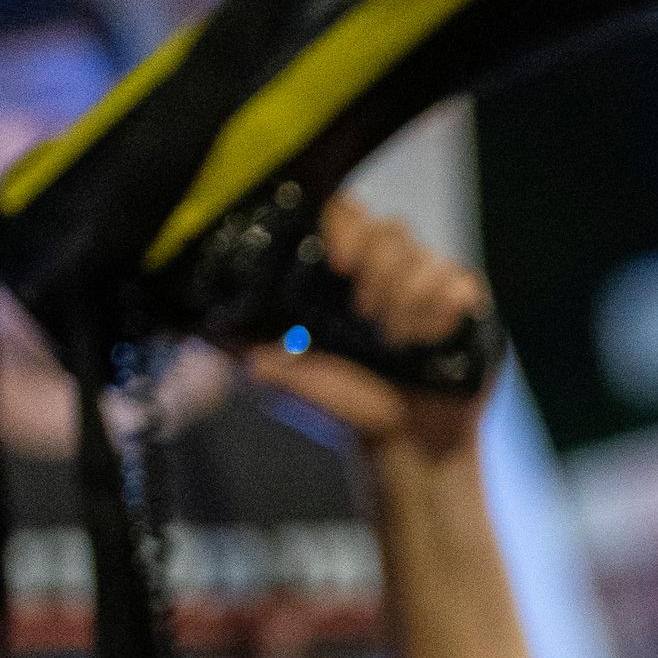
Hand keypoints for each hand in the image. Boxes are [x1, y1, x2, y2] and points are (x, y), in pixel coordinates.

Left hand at [241, 197, 492, 471]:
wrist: (407, 445)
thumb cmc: (345, 409)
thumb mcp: (283, 378)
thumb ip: (245, 348)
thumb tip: (195, 329)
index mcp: (340, 274)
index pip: (344, 212)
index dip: (345, 226)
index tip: (340, 266)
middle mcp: (384, 269)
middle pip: (391, 229)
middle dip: (381, 273)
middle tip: (369, 319)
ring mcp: (427, 284)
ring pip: (427, 256)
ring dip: (411, 302)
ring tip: (400, 344)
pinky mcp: (463, 304)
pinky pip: (460, 279)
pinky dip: (445, 310)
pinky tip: (431, 341)